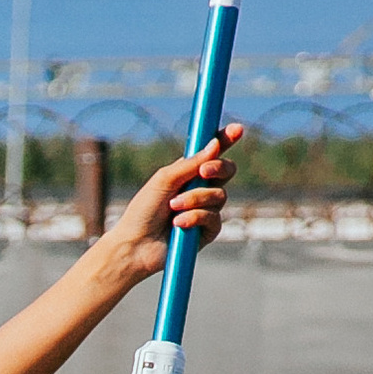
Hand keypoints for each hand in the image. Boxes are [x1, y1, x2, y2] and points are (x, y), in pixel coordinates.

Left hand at [97, 125, 240, 291]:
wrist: (135, 244)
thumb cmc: (143, 210)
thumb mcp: (165, 180)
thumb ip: (191, 163)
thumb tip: (215, 144)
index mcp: (188, 173)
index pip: (213, 153)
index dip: (226, 140)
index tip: (237, 129)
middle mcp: (200, 189)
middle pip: (227, 171)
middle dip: (218, 168)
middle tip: (203, 172)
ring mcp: (206, 210)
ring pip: (219, 196)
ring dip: (194, 200)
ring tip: (172, 208)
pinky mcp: (207, 232)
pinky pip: (214, 218)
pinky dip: (195, 218)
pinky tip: (178, 224)